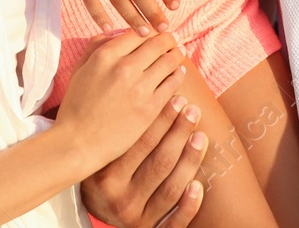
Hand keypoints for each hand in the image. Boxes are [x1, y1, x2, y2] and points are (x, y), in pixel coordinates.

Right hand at [56, 30, 186, 170]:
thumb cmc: (76, 107)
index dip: (150, 31)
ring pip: (169, 60)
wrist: (77, 143)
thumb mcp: (80, 70)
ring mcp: (140, 88)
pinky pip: (173, 83)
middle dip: (167, 40)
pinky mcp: (151, 107)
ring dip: (176, 55)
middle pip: (158, 43)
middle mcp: (125, 67)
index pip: (138, 32)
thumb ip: (96, 47)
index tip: (155, 34)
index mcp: (105, 55)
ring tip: (178, 54)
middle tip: (173, 41)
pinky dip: (178, 75)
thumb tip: (115, 33)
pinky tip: (178, 73)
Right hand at [82, 94, 208, 227]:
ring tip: (201, 135)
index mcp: (104, 177)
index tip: (177, 98)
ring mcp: (135, 218)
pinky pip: (174, 222)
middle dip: (179, 132)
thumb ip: (113, 129)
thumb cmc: (101, 171)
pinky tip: (198, 185)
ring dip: (190, 160)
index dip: (161, 119)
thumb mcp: (99, 153)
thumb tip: (145, 84)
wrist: (97, 211)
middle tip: (193, 110)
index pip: (139, 143)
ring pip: (171, 188)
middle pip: (159, 162)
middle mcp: (119, 199)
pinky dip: (188, 205)